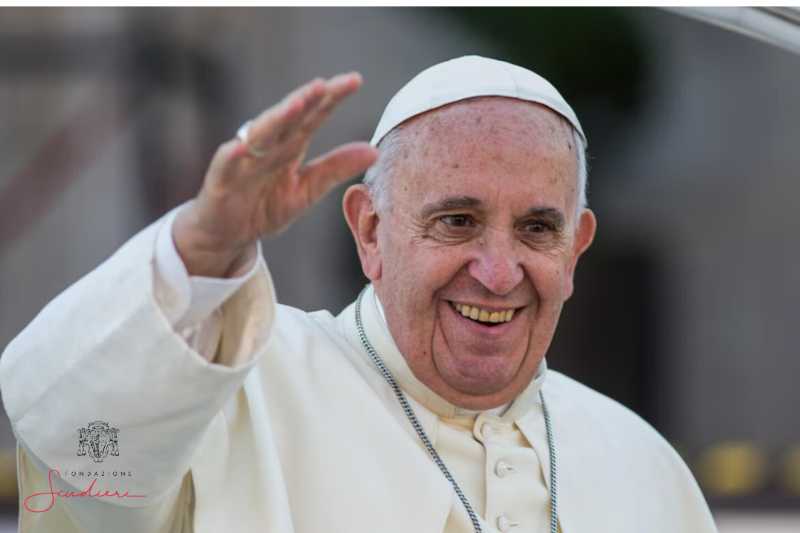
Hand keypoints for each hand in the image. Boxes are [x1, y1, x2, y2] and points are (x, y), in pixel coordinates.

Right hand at [173, 73, 378, 276]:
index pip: (314, 115)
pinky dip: (233, 156)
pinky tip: (241, 148)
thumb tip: (375, 151)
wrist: (228, 234)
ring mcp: (243, 160)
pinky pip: (226, 165)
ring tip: (294, 106)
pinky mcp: (221, 180)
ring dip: (275, 119)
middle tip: (323, 85)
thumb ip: (335, 168)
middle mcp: (268, 146)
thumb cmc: (265, 206)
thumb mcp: (307, 190)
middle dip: (303, 100)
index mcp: (291, 145)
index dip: (332, 98)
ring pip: (260, 135)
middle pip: (287, 118)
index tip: (354, 80)